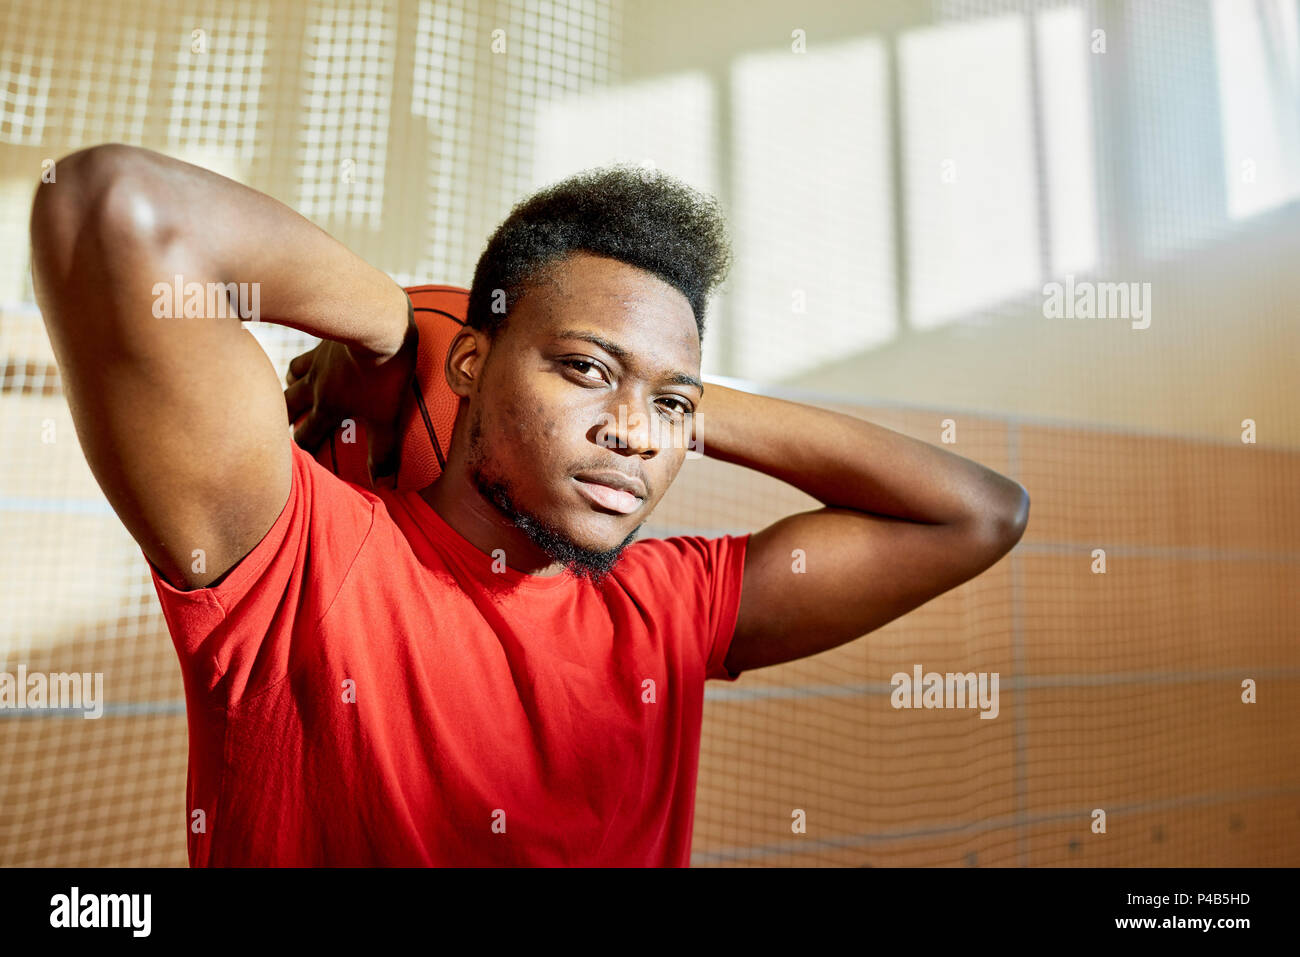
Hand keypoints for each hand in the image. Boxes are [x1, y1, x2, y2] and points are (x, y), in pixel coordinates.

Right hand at [283, 296, 417, 484]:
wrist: (376, 322)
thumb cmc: (383, 374)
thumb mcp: (386, 416)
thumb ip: (383, 451)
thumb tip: (382, 483)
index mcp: (327, 407)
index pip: (306, 437)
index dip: (301, 452)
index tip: (293, 464)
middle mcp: (314, 387)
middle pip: (289, 409)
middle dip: (284, 423)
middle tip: (283, 433)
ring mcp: (316, 362)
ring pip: (291, 381)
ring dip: (287, 394)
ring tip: (286, 403)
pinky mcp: (324, 343)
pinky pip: (304, 357)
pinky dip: (300, 367)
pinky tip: (304, 367)